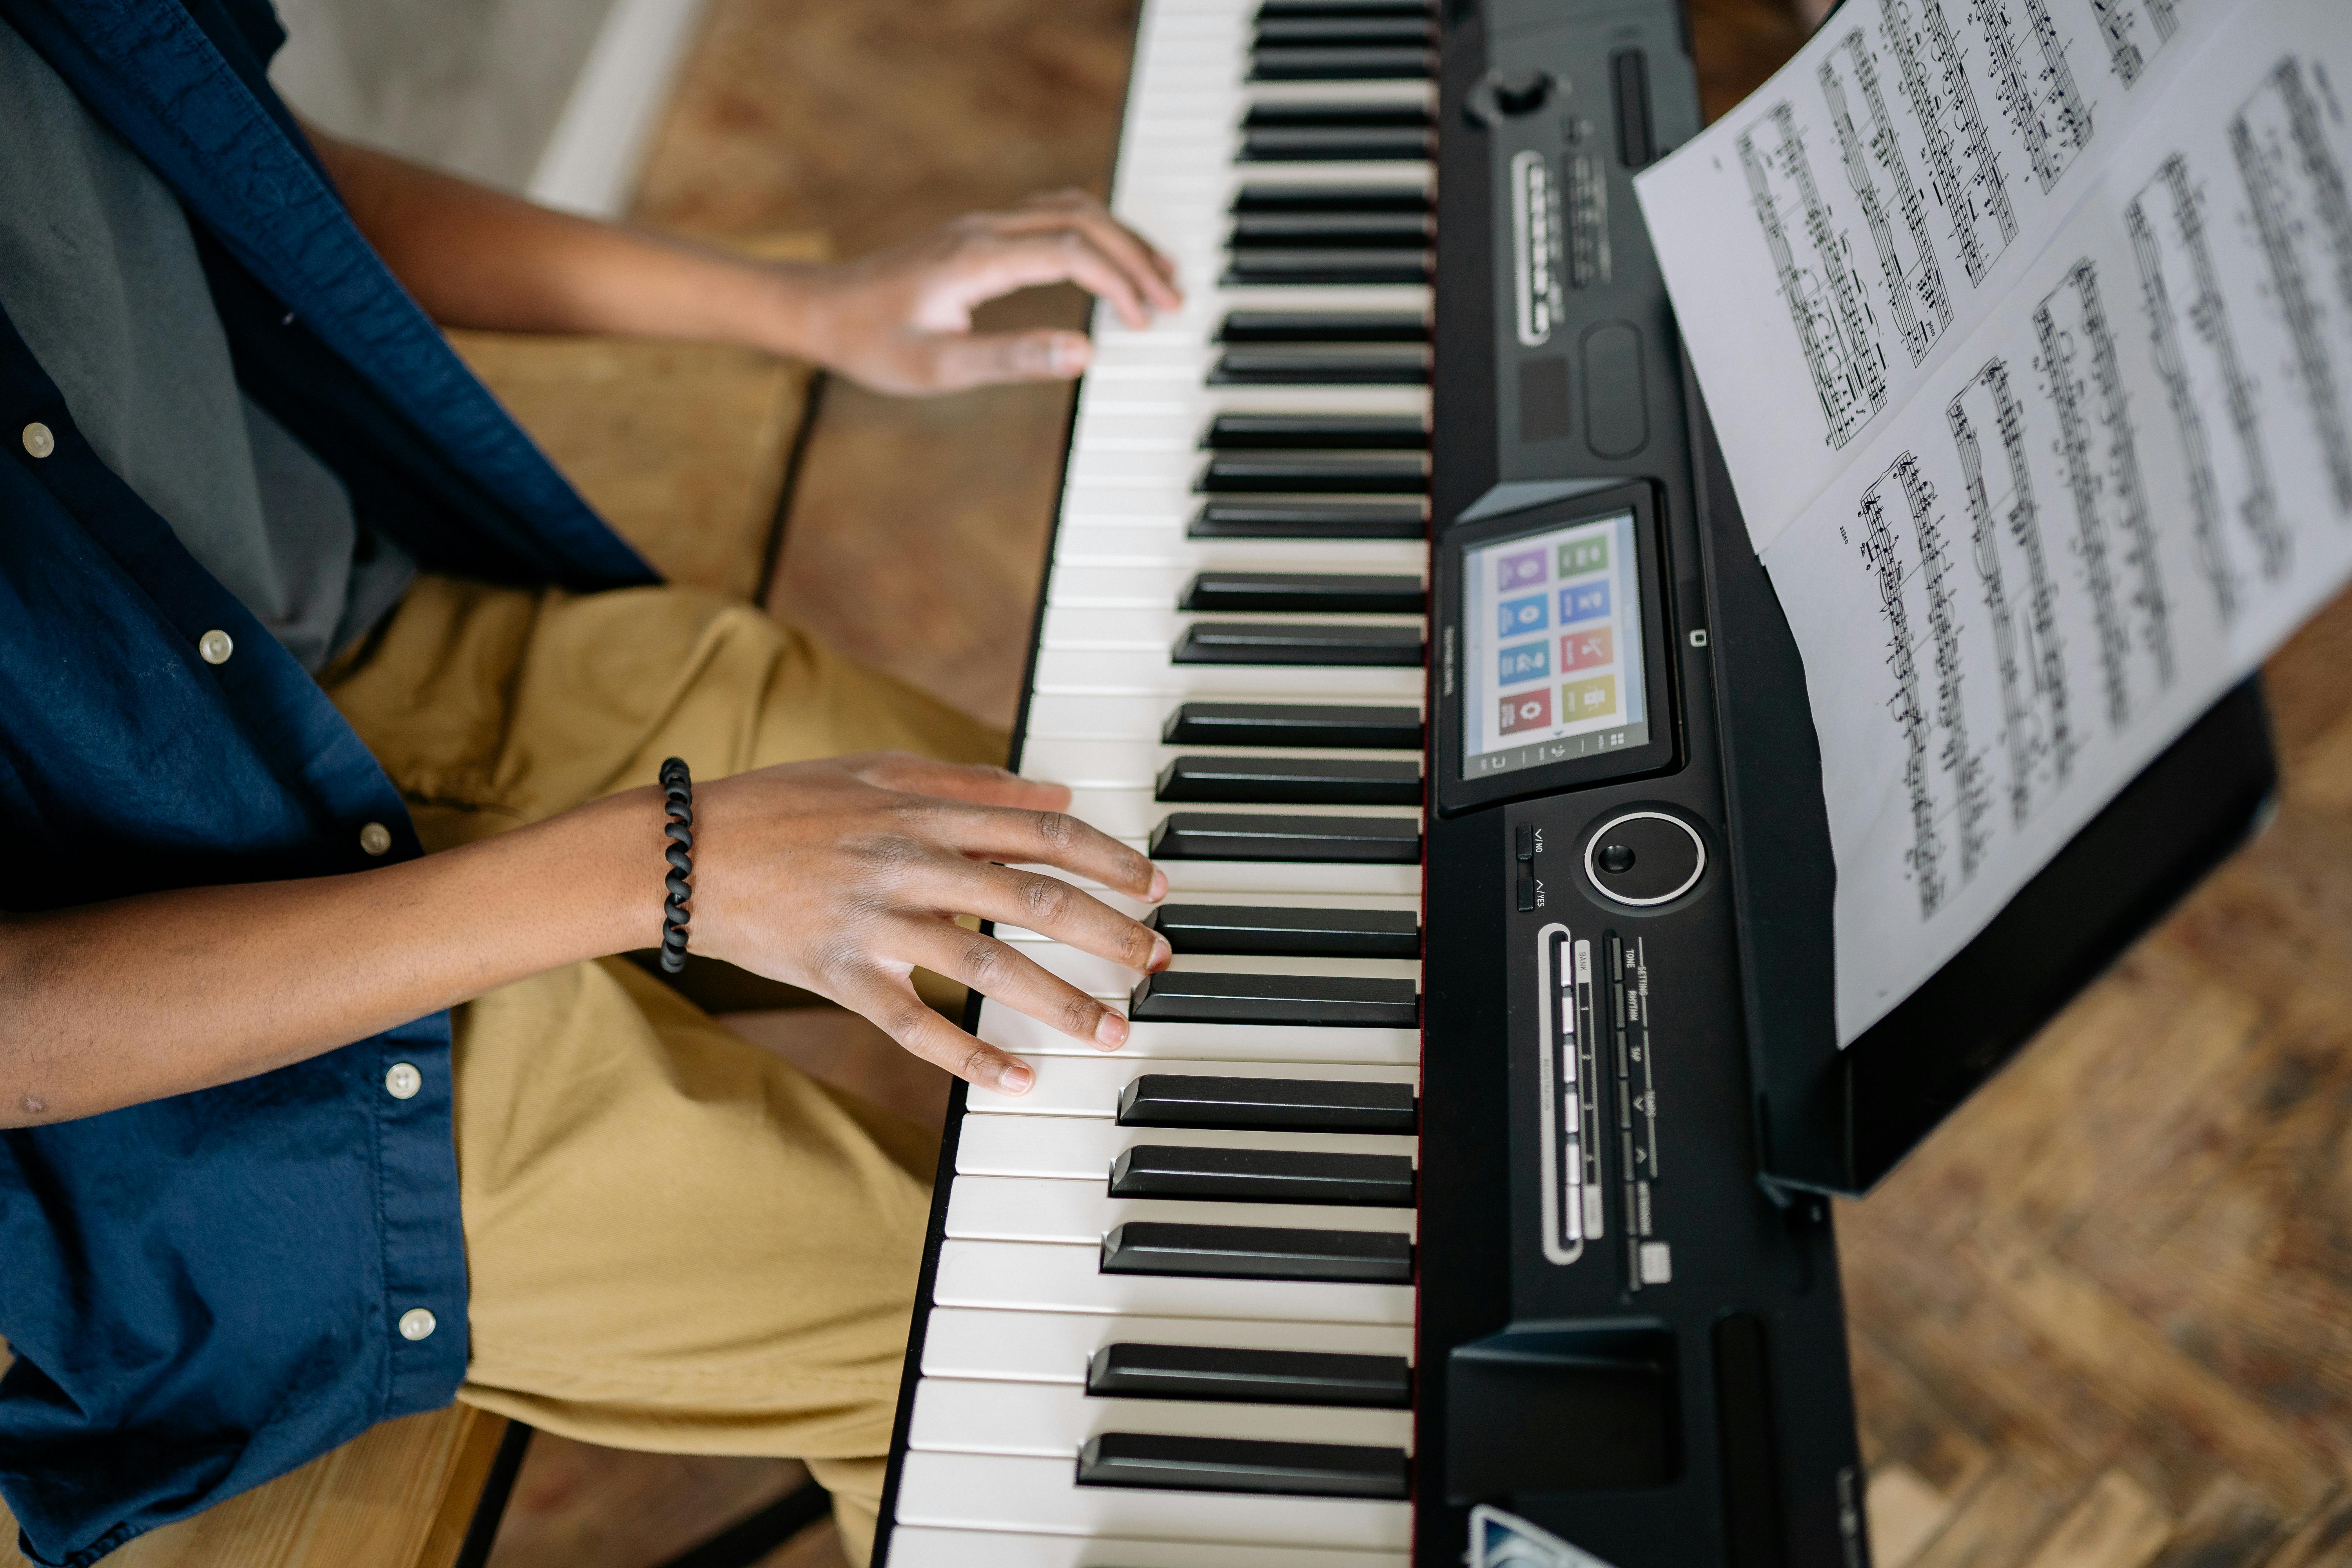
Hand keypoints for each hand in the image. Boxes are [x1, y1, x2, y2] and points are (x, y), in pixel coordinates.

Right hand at [683, 751, 1168, 1093]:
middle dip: (1107, 932)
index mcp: (923, 809)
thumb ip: (969, 782)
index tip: (1153, 884)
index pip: (1040, 830)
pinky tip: (1018, 1081)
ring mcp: (875, 923)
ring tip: (1114, 1029)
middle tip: (1158, 961)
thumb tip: (1056, 791)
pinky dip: (971, 1057)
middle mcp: (908, 863)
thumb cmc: (784, 805)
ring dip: (1061, 1001)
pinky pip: (917, 1026)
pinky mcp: (841, 975)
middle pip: (1032, 899)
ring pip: (988, 966)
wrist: (683, 852)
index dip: (1106, 858)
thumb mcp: (877, 770)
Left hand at [793, 190, 1182, 393]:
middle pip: (1083, 220)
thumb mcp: (939, 368)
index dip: (1119, 282)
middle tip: (1173, 300)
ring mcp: (981, 226)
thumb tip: (1084, 353)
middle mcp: (984, 230)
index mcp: (977, 259)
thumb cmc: (871, 343)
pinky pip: (1051, 215)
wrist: (820, 311)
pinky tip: (1109, 259)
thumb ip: (1013, 358)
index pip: (1071, 252)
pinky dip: (1093, 233)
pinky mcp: (978, 234)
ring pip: (1071, 209)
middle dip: (1136, 257)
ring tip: (1159, 276)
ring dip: (1121, 238)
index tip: (1146, 320)